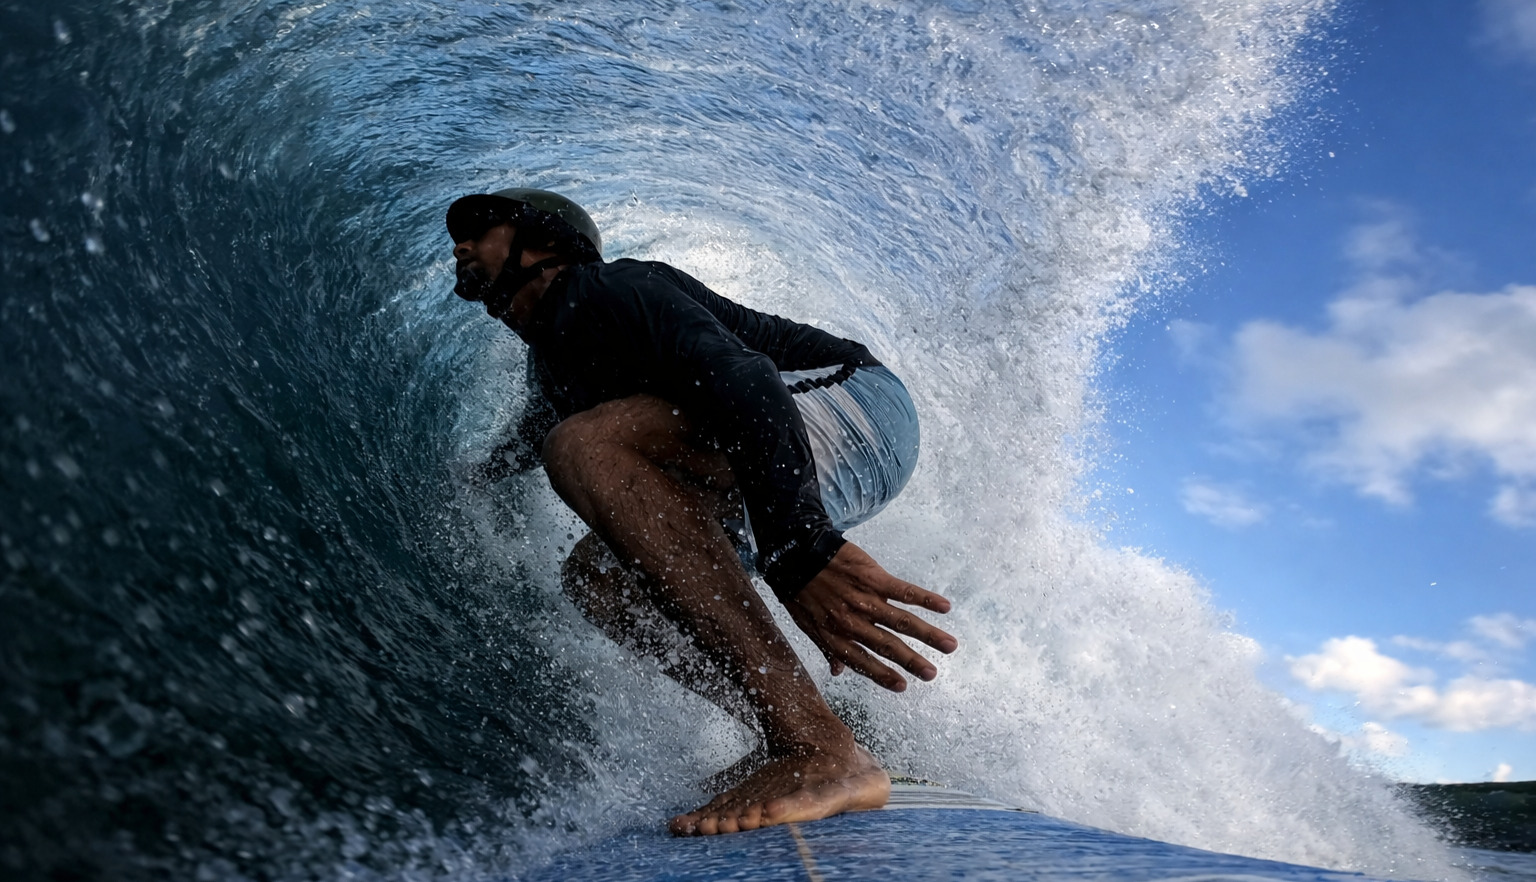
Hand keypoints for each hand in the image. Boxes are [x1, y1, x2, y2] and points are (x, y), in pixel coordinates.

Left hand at [784, 542, 956, 691]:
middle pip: (887, 646)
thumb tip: (838, 672)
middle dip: (912, 662)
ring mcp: (865, 600)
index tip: (903, 687)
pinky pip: (904, 591)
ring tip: (950, 646)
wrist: (795, 552)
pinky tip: (945, 607)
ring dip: (928, 635)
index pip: (863, 661)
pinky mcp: (874, 578)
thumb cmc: (799, 590)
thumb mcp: (807, 624)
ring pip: (902, 622)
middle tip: (932, 674)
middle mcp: (852, 622)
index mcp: (835, 636)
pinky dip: (926, 599)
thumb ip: (827, 648)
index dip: (882, 676)